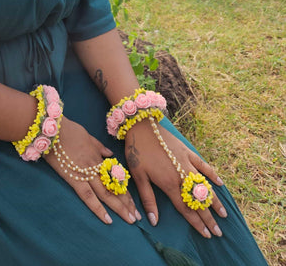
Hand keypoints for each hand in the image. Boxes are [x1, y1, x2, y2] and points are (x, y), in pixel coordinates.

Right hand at [44, 116, 141, 224]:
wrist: (54, 129)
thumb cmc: (69, 130)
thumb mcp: (88, 136)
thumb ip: (99, 147)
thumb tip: (109, 154)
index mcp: (99, 158)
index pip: (116, 178)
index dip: (126, 192)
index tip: (134, 204)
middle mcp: (96, 168)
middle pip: (114, 188)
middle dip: (127, 204)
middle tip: (137, 217)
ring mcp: (86, 173)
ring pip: (106, 194)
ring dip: (119, 208)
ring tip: (130, 220)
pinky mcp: (74, 178)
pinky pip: (88, 196)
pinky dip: (98, 208)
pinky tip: (107, 219)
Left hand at [125, 119, 226, 238]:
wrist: (141, 126)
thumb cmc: (137, 152)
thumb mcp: (138, 177)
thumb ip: (148, 199)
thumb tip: (154, 221)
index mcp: (169, 184)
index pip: (186, 209)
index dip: (197, 223)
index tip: (206, 234)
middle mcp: (181, 176)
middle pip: (198, 201)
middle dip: (209, 218)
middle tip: (218, 232)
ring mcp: (187, 163)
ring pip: (204, 186)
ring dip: (214, 200)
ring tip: (223, 214)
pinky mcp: (188, 152)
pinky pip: (203, 165)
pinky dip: (212, 174)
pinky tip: (220, 183)